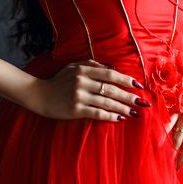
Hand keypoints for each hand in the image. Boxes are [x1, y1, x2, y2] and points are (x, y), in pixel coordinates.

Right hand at [30, 59, 150, 121]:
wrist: (39, 95)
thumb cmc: (59, 81)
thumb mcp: (73, 67)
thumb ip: (92, 65)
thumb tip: (113, 68)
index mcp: (83, 69)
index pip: (110, 74)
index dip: (126, 79)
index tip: (138, 85)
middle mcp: (82, 81)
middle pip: (111, 89)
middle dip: (129, 96)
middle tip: (143, 102)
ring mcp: (78, 95)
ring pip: (106, 102)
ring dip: (123, 108)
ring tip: (134, 113)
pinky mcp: (75, 109)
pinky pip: (97, 113)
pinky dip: (110, 116)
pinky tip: (119, 118)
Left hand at [165, 102, 182, 174]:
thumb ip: (178, 123)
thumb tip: (168, 142)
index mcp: (180, 111)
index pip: (168, 126)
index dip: (161, 137)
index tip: (155, 148)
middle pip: (177, 138)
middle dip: (171, 152)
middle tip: (166, 163)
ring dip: (181, 159)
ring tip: (177, 168)